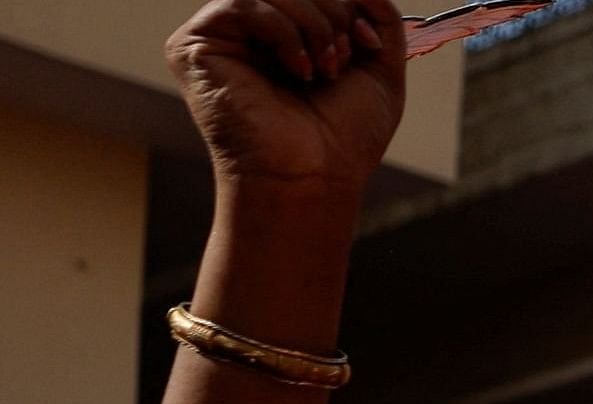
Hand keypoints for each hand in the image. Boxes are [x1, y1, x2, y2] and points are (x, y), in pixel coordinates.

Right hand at [166, 0, 405, 195]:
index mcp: (286, 32)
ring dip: (314, 23)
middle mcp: (248, 30)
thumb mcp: (380, 69)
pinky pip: (242, 2)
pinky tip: (298, 71)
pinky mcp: (193, 46)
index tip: (368, 43)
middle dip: (332, 12)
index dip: (346, 3)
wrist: (316, 178)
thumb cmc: (344, 137)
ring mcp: (219, 35)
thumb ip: (379, 19)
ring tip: (325, 69)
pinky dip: (283, 31)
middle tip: (341, 60)